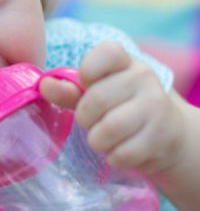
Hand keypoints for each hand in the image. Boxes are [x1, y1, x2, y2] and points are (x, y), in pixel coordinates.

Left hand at [40, 41, 183, 177]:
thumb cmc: (118, 108)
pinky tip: (120, 150)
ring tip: (102, 138)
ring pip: (109, 129)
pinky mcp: (162, 137)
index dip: (88, 70)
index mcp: (125, 62)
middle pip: (97, 99)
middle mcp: (144, 79)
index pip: (107, 53)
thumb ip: (67, 90)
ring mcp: (157, 107)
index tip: (85, 84)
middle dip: (85, 118)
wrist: (166, 134)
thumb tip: (43, 84)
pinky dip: (114, 157)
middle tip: (91, 122)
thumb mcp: (92, 94)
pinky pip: (123, 153)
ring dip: (97, 140)